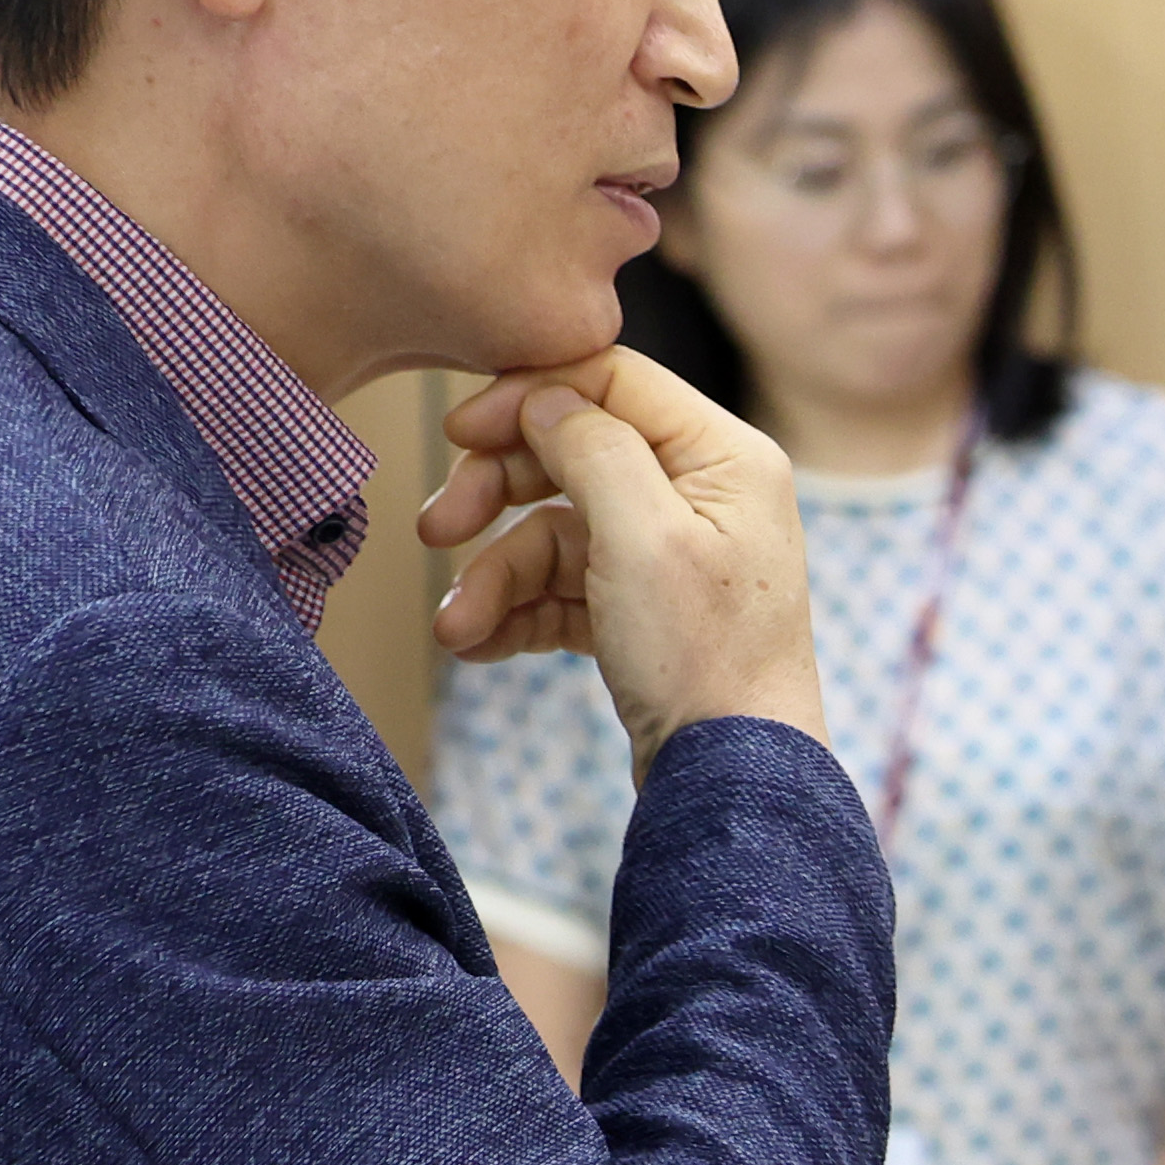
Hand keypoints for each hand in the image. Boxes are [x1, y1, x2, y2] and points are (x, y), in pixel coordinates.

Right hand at [423, 348, 829, 754]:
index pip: (614, 382)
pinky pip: (562, 589)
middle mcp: (705, 497)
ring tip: (455, 629)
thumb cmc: (705, 659)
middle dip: (495, 495)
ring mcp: (672, 557)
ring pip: (554, 533)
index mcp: (725, 458)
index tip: (459, 431)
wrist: (730, 782)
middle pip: (572, 456)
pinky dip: (517, 612)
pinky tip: (478, 645)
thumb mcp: (642, 536)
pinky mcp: (643, 613)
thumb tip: (545, 396)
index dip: (529, 397)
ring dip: (494, 576)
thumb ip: (592, 448)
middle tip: (435, 530)